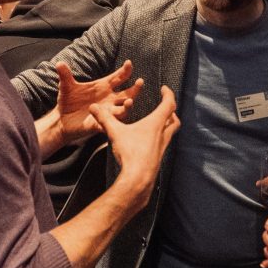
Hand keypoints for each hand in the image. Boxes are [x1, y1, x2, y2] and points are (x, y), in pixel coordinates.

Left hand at [55, 60, 139, 145]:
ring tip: (129, 102)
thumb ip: (65, 75)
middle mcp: (109, 99)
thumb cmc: (68, 101)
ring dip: (127, 106)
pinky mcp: (101, 124)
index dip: (125, 71)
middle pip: (127, 93)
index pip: (119, 77)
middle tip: (140, 82)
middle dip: (135, 88)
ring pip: (123, 109)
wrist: (62, 119)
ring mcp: (107, 111)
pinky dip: (113, 120)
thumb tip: (59, 63)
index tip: (129, 63)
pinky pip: (110, 123)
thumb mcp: (66, 87)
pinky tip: (114, 118)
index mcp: (104, 86)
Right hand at [92, 85, 178, 200]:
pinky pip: (163, 144)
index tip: (164, 89)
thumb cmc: (130, 153)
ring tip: (157, 122)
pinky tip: (148, 141)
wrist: (138, 179)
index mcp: (156, 124)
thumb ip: (104, 119)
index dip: (168, 94)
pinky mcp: (158, 158)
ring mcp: (162, 147)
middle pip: (174, 120)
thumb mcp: (115, 132)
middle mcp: (163, 134)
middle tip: (164, 106)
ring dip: (167, 125)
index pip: (169, 104)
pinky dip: (159, 138)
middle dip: (171, 111)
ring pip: (170, 132)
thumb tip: (93, 107)